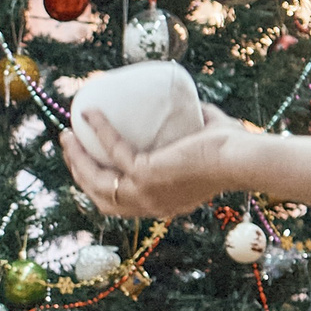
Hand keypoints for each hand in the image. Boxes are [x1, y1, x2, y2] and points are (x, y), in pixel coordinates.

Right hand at [61, 103, 243, 219]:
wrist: (243, 159)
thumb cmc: (235, 151)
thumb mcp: (206, 146)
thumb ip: (198, 128)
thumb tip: (192, 105)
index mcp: (161, 204)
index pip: (118, 202)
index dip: (98, 185)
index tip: (89, 162)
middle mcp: (148, 206)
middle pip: (99, 195)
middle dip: (79, 171)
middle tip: (72, 146)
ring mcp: (143, 194)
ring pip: (94, 180)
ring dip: (76, 158)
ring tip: (68, 135)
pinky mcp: (144, 176)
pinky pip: (112, 150)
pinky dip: (99, 129)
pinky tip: (90, 113)